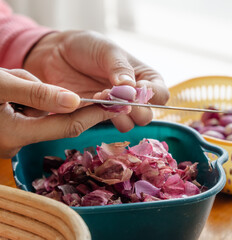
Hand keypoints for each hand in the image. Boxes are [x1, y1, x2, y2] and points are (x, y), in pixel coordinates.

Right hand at [0, 68, 119, 157]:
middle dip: (84, 109)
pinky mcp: (11, 129)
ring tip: (64, 87)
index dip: (94, 115)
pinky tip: (35, 87)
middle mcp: (16, 142)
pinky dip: (42, 100)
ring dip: (57, 100)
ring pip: (48, 116)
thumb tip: (74, 101)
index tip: (116, 104)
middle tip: (111, 99)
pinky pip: (36, 115)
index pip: (68, 126)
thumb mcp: (1, 84)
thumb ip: (37, 93)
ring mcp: (13, 137)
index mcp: (15, 134)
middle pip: (62, 123)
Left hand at [24, 30, 169, 131]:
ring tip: (100, 96)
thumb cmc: (87, 47)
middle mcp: (134, 96)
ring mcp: (116, 108)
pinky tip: (90, 100)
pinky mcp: (98, 116)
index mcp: (144, 78)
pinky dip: (100, 116)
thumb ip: (120, 68)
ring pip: (129, 125)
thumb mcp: (107, 50)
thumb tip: (131, 88)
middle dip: (133, 108)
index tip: (135, 87)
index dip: (151, 95)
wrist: (55, 54)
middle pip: (147, 116)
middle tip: (116, 95)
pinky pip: (106, 125)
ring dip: (116, 114)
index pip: (161, 94)